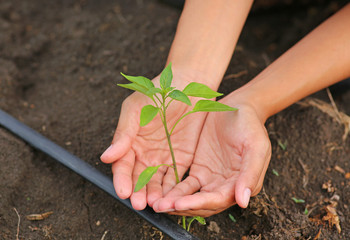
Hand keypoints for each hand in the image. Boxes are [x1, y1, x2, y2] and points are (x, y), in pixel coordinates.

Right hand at [100, 71, 211, 209]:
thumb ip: (123, 134)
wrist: (185, 86)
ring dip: (155, 194)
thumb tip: (105, 157)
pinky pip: (176, 177)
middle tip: (139, 204)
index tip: (123, 191)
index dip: (122, 180)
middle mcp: (145, 155)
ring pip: (157, 182)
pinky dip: (173, 188)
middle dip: (138, 192)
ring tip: (155, 204)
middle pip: (139, 178)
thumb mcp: (134, 110)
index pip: (123, 166)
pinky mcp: (182, 159)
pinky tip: (172, 197)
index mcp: (130, 143)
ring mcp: (164, 158)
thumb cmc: (155, 94)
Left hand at [152, 100, 270, 216]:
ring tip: (156, 203)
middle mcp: (225, 186)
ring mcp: (210, 178)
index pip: (217, 200)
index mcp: (241, 184)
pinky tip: (159, 191)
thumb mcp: (256, 146)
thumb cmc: (250, 125)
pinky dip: (173, 189)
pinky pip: (184, 184)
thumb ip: (250, 174)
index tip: (178, 204)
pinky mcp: (198, 169)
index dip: (198, 204)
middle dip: (182, 207)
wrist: (239, 107)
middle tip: (159, 207)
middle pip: (202, 204)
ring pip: (191, 196)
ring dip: (174, 201)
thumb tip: (243, 202)